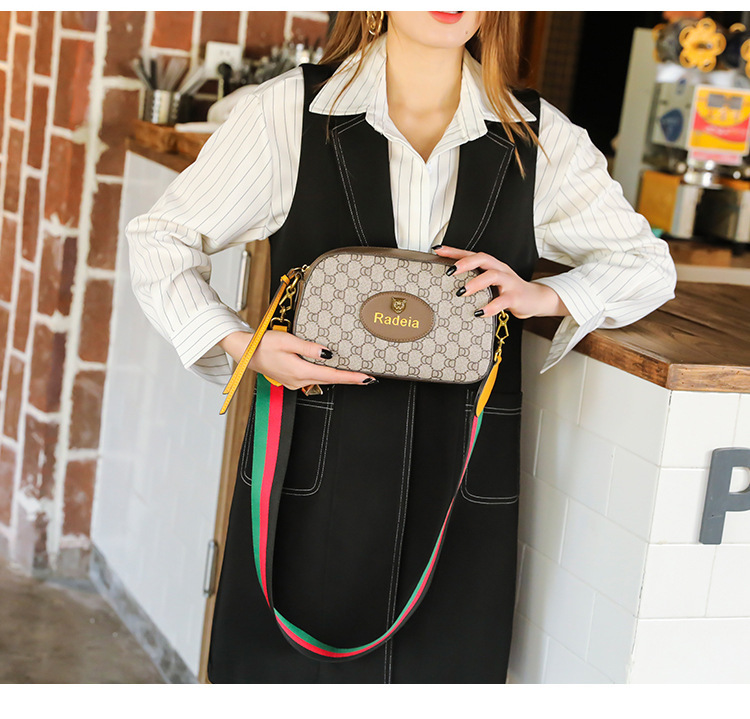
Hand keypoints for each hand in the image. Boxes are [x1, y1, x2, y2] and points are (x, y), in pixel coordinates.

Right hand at [219, 330, 376, 390]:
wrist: (245, 351)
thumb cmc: (263, 344)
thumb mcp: (288, 341)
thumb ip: (309, 348)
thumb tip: (328, 353)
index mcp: (299, 371)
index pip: (332, 376)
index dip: (351, 378)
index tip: (366, 378)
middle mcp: (298, 380)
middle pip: (330, 380)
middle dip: (349, 379)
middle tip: (367, 378)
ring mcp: (294, 382)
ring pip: (321, 379)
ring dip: (337, 377)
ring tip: (354, 374)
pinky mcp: (291, 379)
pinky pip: (312, 378)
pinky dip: (324, 375)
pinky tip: (331, 370)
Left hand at [432, 245, 569, 319]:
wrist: (534, 299)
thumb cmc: (507, 290)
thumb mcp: (490, 282)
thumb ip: (474, 280)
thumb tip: (447, 282)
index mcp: (491, 265)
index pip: (471, 254)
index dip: (454, 251)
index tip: (438, 250)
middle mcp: (500, 269)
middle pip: (483, 258)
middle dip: (465, 263)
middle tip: (449, 271)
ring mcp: (508, 282)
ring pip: (493, 276)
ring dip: (476, 283)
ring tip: (462, 292)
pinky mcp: (515, 297)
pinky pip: (502, 301)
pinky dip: (490, 307)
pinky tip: (479, 313)